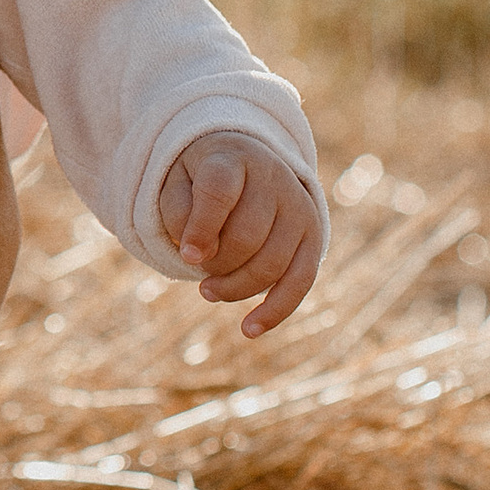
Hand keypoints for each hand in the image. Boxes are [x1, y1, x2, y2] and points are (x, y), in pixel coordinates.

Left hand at [156, 130, 325, 333]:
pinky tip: (249, 330)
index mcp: (234, 158)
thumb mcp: (176, 183)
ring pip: (272, 263)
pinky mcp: (314, 237)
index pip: (220, 190)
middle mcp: (274, 179)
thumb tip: (195, 256)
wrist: (246, 162)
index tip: (186, 256)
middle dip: (216, 263)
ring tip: (208, 290)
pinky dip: (275, 310)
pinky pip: (301, 281)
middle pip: (247, 235)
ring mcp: (299, 208)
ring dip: (235, 288)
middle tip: (195, 269)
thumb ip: (177, 213)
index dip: (201, 227)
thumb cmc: (200, 179)